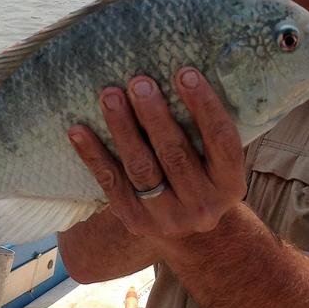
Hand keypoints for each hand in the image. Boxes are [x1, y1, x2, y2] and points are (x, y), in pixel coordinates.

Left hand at [68, 68, 246, 241]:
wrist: (190, 236)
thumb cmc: (202, 177)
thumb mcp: (218, 163)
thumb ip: (207, 130)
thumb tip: (185, 72)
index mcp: (230, 184)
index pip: (221, 140)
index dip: (204, 105)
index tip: (185, 72)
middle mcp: (203, 205)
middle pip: (175, 154)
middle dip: (154, 115)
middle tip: (139, 82)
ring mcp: (168, 217)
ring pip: (141, 168)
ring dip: (123, 129)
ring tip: (110, 95)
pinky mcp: (136, 221)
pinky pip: (111, 184)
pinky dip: (94, 155)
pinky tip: (78, 130)